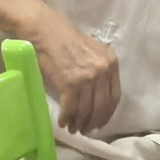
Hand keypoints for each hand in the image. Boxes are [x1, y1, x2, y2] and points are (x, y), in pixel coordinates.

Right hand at [32, 15, 120, 137]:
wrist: (45, 30)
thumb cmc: (66, 39)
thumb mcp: (92, 51)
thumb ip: (100, 70)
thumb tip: (97, 98)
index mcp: (111, 62)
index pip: (115, 97)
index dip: (107, 114)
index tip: (99, 122)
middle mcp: (102, 71)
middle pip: (102, 107)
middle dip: (93, 122)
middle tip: (85, 130)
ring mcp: (87, 78)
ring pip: (86, 110)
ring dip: (79, 123)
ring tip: (72, 128)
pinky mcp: (69, 83)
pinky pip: (71, 108)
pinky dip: (66, 118)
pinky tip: (62, 122)